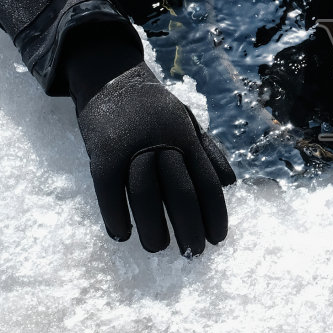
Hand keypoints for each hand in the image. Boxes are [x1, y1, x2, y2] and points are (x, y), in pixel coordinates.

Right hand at [75, 63, 234, 254]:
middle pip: (179, 192)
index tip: (218, 239)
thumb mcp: (186, 121)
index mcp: (186, 138)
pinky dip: (115, 215)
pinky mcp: (102, 153)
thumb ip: (207, 151)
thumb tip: (230, 183)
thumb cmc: (153, 108)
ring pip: (145, 194)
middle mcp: (163, 142)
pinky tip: (122, 235)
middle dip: (189, 226)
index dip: (214, 213)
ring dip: (152, 227)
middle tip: (194, 254)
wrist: (112, 78)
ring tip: (159, 248)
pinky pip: (109, 190)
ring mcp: (131, 147)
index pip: (207, 182)